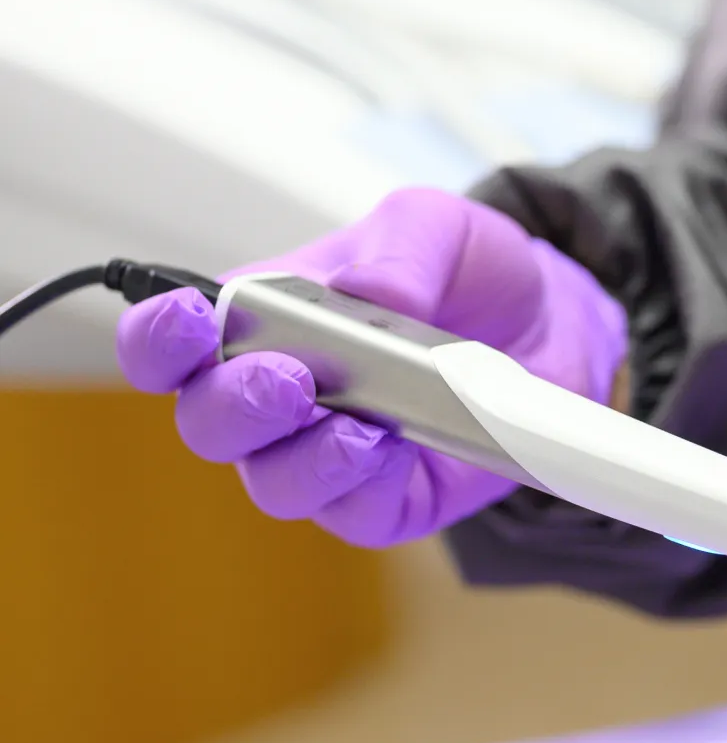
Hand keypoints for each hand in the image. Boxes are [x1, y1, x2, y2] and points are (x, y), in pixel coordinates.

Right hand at [116, 189, 626, 547]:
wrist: (554, 323)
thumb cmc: (468, 274)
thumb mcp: (438, 227)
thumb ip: (399, 247)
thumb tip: (366, 289)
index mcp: (262, 321)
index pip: (169, 345)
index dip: (157, 342)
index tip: (186, 323)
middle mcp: (282, 397)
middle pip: (209, 425)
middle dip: (236, 406)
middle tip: (288, 381)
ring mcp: (331, 454)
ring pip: (274, 484)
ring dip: (304, 458)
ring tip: (359, 426)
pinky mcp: (390, 499)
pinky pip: (354, 515)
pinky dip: (367, 486)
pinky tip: (398, 447)